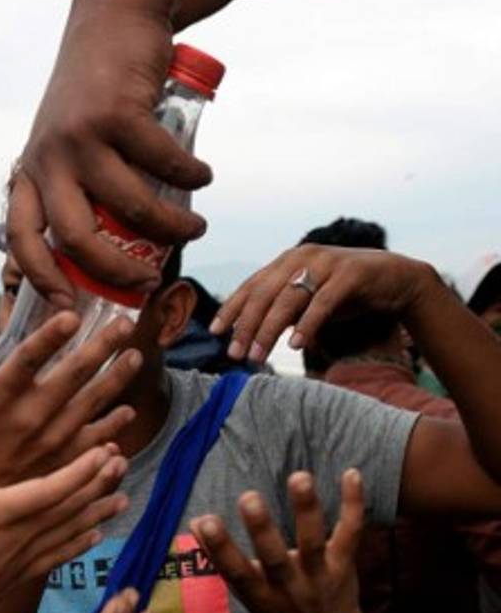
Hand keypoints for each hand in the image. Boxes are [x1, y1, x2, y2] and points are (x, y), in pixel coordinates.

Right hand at [0, 312, 140, 492]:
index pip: (26, 360)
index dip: (49, 338)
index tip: (71, 315)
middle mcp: (28, 416)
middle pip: (71, 376)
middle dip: (102, 347)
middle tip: (125, 323)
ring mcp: (49, 441)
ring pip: (92, 404)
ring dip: (117, 379)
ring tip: (137, 356)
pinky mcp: (62, 462)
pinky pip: (95, 440)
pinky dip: (113, 426)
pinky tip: (128, 411)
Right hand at [0, 431, 128, 612]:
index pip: (48, 488)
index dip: (80, 470)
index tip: (103, 452)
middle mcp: (18, 535)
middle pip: (68, 506)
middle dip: (97, 483)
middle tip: (123, 460)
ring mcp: (22, 559)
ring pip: (69, 531)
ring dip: (97, 511)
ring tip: (124, 494)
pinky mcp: (20, 577)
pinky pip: (59, 556)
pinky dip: (81, 542)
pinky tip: (97, 534)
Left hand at [7, 10, 210, 306]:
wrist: (109, 23)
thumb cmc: (92, 98)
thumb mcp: (63, 146)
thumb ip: (74, 192)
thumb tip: (102, 258)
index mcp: (29, 174)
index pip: (22, 240)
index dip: (42, 280)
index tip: (70, 309)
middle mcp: (46, 159)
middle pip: (76, 238)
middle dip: (116, 272)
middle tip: (148, 282)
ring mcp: (79, 136)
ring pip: (128, 206)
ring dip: (171, 226)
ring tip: (196, 228)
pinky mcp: (116, 114)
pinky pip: (161, 163)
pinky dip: (190, 176)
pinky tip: (202, 177)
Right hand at [190, 469, 394, 612]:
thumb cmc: (279, 612)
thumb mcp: (247, 595)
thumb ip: (221, 559)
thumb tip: (196, 521)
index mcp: (260, 594)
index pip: (235, 572)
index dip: (219, 547)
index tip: (205, 519)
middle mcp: (289, 587)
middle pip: (275, 558)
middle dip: (261, 528)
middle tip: (248, 498)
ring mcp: (319, 576)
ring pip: (313, 543)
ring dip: (306, 509)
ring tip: (299, 477)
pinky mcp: (345, 565)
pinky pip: (350, 533)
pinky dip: (353, 504)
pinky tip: (351, 474)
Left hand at [210, 246, 435, 364]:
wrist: (398, 280)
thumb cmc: (346, 294)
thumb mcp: (307, 301)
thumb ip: (281, 310)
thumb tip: (248, 334)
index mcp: (286, 261)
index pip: (251, 286)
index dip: (231, 309)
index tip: (214, 332)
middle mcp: (301, 256)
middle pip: (264, 294)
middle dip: (245, 326)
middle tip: (234, 354)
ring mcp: (326, 262)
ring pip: (288, 299)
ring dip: (269, 330)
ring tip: (257, 356)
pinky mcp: (350, 274)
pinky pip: (322, 302)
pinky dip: (307, 324)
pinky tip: (295, 345)